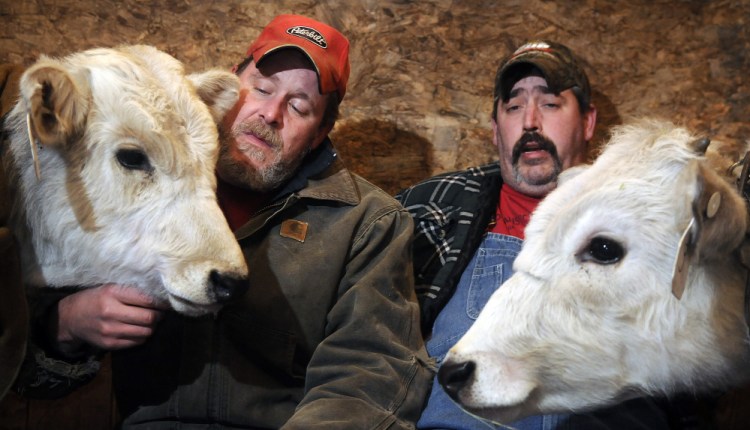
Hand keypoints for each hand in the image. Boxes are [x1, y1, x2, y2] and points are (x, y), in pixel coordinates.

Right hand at [54, 284, 168, 353]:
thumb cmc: (95, 299)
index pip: (146, 299)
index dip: (160, 303)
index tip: (165, 303)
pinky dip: (143, 336)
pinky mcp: (110, 344)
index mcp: (112, 293)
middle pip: (148, 318)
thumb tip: (158, 298)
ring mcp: (110, 330)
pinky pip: (136, 342)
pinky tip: (140, 330)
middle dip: (159, 316)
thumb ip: (131, 292)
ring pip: (146, 332)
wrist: (71, 318)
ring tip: (151, 322)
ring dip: (152, 327)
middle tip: (161, 313)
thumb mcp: (110, 288)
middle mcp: (111, 312)